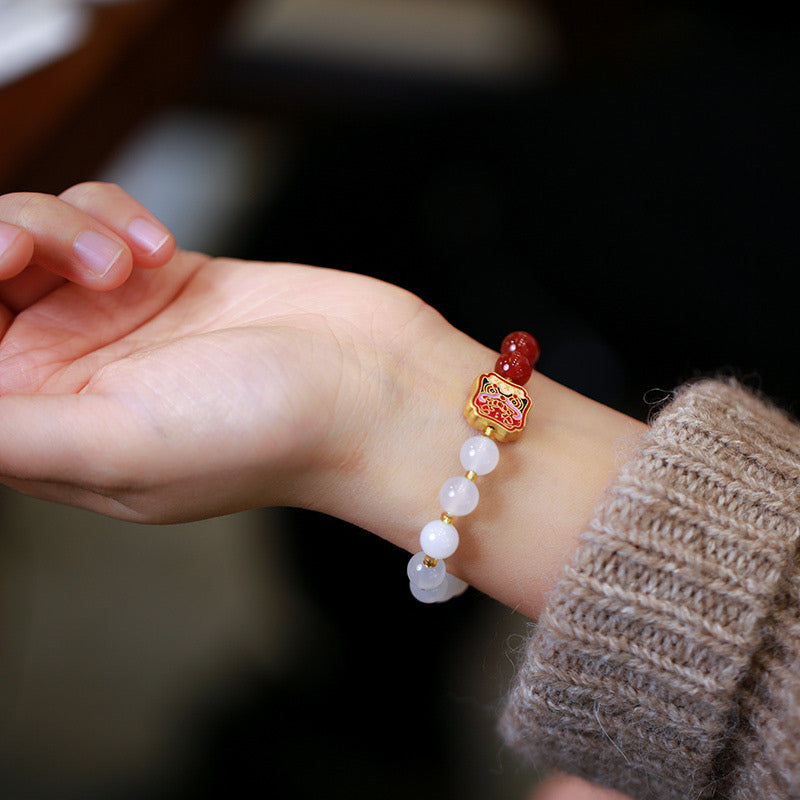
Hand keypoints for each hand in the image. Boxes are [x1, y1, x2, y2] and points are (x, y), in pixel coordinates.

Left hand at [0, 182, 643, 616]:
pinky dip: (113, 216)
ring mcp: (115, 321)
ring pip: (33, 237)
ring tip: (136, 261)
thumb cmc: (266, 432)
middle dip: (4, 246)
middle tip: (38, 251)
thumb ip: (5, 428)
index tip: (0, 270)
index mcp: (47, 434)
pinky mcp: (160, 274)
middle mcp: (73, 376)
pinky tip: (162, 248)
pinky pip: (91, 216)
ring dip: (67, 228)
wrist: (370, 385)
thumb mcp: (116, 445)